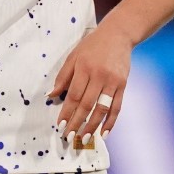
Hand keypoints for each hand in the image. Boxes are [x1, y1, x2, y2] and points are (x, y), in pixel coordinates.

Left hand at [48, 25, 133, 143]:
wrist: (119, 34)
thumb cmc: (92, 46)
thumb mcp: (73, 56)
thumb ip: (62, 77)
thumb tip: (51, 96)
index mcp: (83, 68)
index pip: (73, 95)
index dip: (67, 112)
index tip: (61, 125)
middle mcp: (99, 75)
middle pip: (87, 104)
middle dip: (77, 122)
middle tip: (69, 137)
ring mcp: (113, 81)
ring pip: (102, 108)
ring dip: (93, 125)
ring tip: (85, 138)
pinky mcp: (123, 84)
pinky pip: (117, 106)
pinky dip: (111, 121)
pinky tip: (104, 133)